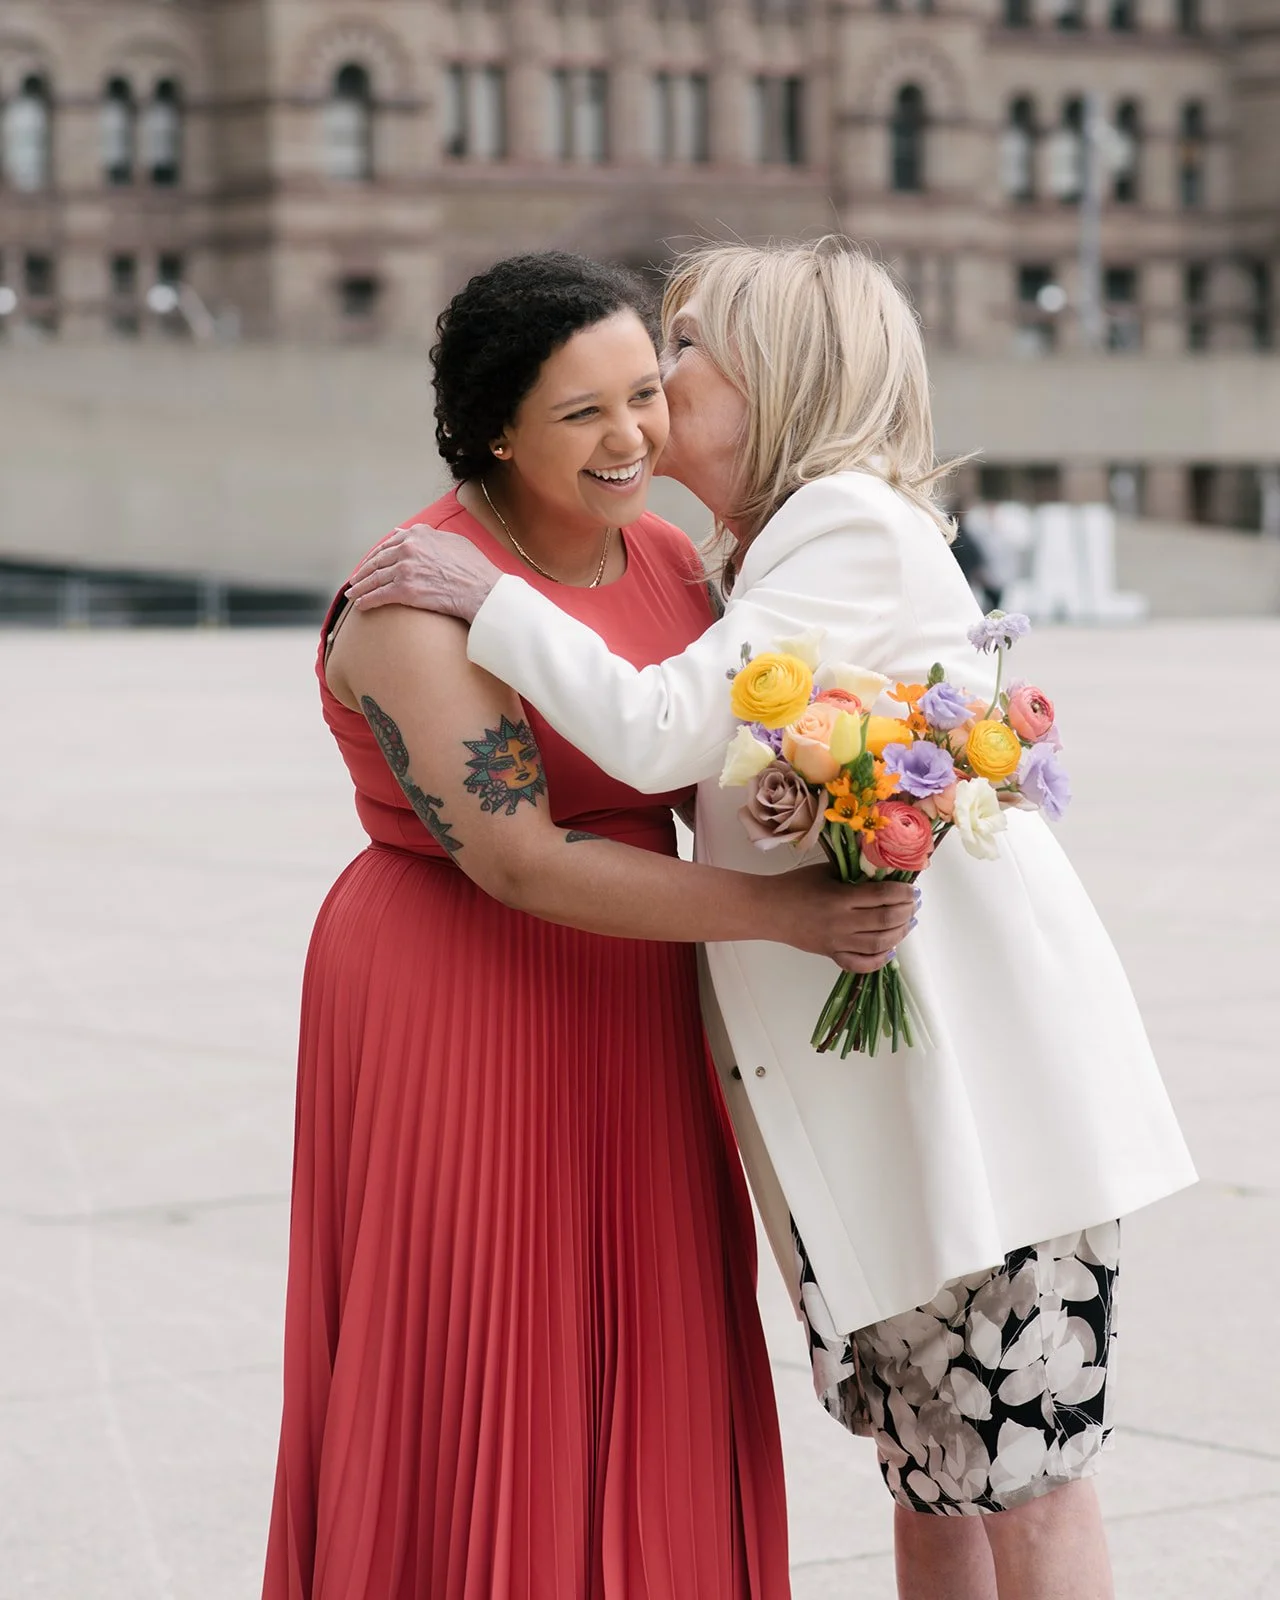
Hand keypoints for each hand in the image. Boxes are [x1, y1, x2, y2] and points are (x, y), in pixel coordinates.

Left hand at [346, 524, 501, 623]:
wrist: (482, 590)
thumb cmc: (474, 567)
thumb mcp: (452, 541)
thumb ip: (427, 535)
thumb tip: (406, 530)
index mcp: (418, 534)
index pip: (389, 544)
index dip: (376, 555)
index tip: (370, 563)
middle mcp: (408, 548)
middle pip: (377, 561)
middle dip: (363, 572)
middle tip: (355, 581)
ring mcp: (405, 569)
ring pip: (374, 578)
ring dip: (360, 588)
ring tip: (353, 594)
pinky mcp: (404, 590)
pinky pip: (379, 595)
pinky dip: (367, 600)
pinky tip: (361, 605)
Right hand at [773, 869, 916, 973]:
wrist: (768, 909)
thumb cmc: (795, 885)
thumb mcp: (825, 871)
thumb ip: (853, 871)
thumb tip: (883, 870)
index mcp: (840, 897)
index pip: (881, 896)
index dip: (902, 893)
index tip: (912, 890)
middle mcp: (841, 922)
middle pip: (885, 921)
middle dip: (906, 913)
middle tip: (913, 905)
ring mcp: (837, 942)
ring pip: (878, 944)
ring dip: (899, 934)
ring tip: (907, 924)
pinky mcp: (831, 954)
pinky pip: (860, 964)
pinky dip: (878, 960)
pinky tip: (889, 950)